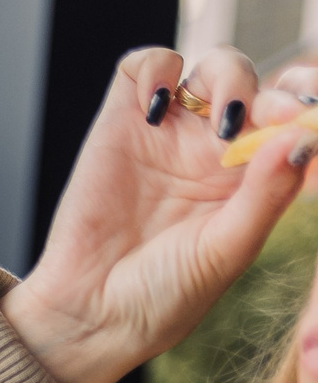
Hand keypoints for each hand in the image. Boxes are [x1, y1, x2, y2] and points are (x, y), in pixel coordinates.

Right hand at [7, 46, 311, 382]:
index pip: (292, 124)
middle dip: (276, 92)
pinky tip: (159, 108)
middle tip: (271, 117)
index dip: (306, 108)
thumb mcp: (226, 251)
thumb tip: (302, 137)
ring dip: (227, 78)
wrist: (87, 314)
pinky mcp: (119, 124)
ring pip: (211, 69)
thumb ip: (267, 194)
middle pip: (261, 88)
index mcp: (250, 181)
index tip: (308, 119)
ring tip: (222, 120)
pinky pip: (144, 68)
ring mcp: (167, 136)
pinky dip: (157, 69)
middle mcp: (212, 152)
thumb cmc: (160, 297)